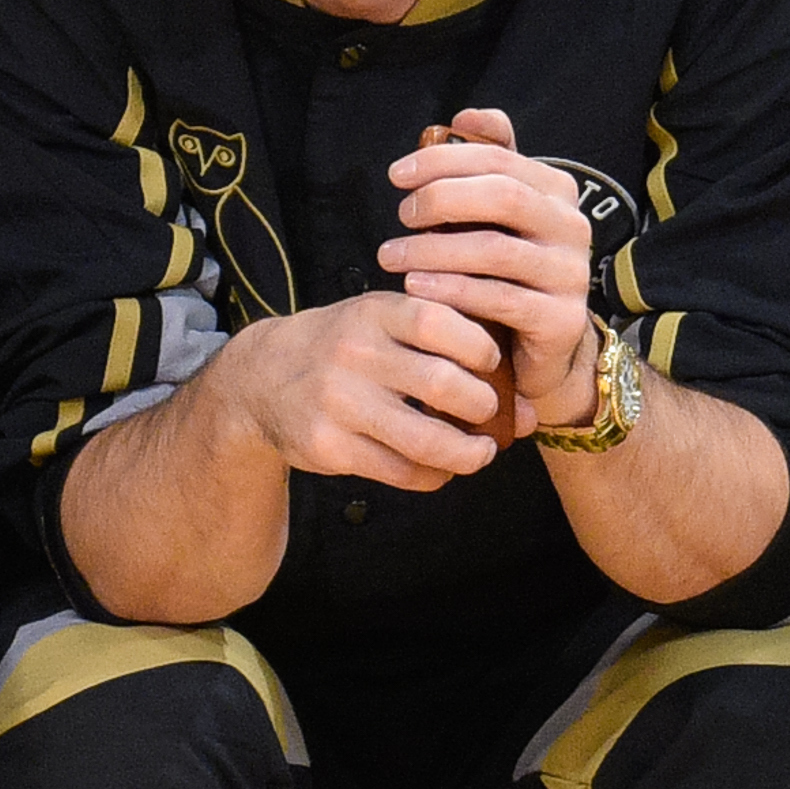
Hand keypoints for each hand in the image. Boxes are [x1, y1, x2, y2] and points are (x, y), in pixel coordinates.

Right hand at [207, 290, 512, 493]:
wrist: (259, 378)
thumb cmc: (344, 347)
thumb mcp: (382, 324)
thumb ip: (449, 350)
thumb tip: (529, 410)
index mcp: (372, 312)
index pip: (441, 322)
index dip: (480, 348)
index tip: (490, 366)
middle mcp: (352, 354)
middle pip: (443, 385)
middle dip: (483, 406)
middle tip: (489, 413)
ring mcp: (338, 403)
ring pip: (426, 440)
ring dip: (469, 453)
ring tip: (479, 452)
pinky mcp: (328, 446)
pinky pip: (401, 471)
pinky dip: (433, 476)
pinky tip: (439, 468)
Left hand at [377, 109, 599, 430]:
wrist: (539, 348)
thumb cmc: (505, 270)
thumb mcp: (495, 215)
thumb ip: (487, 162)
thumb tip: (467, 115)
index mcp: (556, 190)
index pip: (498, 157)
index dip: (443, 160)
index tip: (396, 175)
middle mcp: (572, 227)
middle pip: (503, 196)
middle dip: (441, 199)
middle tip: (399, 215)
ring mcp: (571, 274)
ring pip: (496, 251)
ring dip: (434, 250)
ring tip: (391, 256)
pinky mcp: (562, 319)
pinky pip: (500, 299)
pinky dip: (452, 290)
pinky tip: (415, 288)